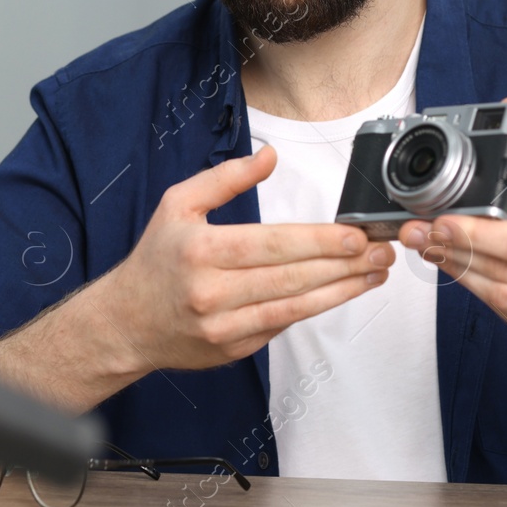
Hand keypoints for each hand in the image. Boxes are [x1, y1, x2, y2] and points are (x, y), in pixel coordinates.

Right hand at [96, 144, 393, 372]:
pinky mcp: (233, 349)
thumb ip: (225, 178)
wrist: (125, 322)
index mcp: (200, 250)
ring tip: (374, 274)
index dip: (318, 242)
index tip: (355, 235)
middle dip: (343, 265)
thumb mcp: (178, 204)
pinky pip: (282, 326)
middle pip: (291, 278)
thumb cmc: (156, 259)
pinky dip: (314, 308)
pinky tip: (340, 292)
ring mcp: (224, 327)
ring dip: (341, 292)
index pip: (272, 245)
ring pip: (294, 308)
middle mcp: (212, 292)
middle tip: (381, 252)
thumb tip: (270, 157)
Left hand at [397, 98, 506, 359]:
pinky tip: (458, 272)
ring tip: (429, 248)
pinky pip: (505, 315)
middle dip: (453, 251)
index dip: (475, 234)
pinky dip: (478, 292)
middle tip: (417, 233)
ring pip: (498, 296)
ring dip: (458, 272)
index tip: (440, 220)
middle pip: (502, 270)